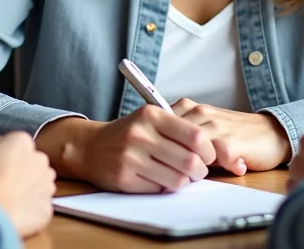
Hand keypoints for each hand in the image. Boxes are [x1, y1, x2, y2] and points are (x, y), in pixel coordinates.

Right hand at [0, 112, 55, 237]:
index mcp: (22, 141)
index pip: (8, 146)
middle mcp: (40, 159)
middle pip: (23, 164)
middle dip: (10, 171)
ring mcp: (46, 184)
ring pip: (33, 184)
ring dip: (22, 189)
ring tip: (0, 198)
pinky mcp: (47, 207)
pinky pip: (37, 206)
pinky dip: (27, 209)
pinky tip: (10, 211)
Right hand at [37, 106, 215, 192]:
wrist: (90, 147)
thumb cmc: (128, 133)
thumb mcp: (150, 119)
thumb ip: (178, 128)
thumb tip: (213, 149)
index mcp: (152, 115)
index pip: (196, 136)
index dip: (209, 150)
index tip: (208, 155)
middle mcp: (140, 134)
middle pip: (190, 161)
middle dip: (199, 171)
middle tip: (196, 170)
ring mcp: (131, 157)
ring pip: (177, 179)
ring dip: (183, 181)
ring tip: (178, 175)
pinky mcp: (124, 178)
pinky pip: (159, 189)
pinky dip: (164, 187)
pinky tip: (156, 178)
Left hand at [172, 99, 290, 175]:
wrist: (271, 133)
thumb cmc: (235, 135)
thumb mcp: (203, 130)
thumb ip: (181, 138)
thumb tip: (157, 156)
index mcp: (190, 109)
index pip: (161, 128)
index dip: (161, 147)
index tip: (165, 160)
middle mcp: (201, 114)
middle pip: (172, 140)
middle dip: (174, 159)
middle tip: (183, 171)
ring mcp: (215, 126)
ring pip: (190, 150)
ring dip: (194, 166)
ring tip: (205, 173)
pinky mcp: (231, 141)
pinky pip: (214, 158)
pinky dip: (218, 168)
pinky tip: (230, 168)